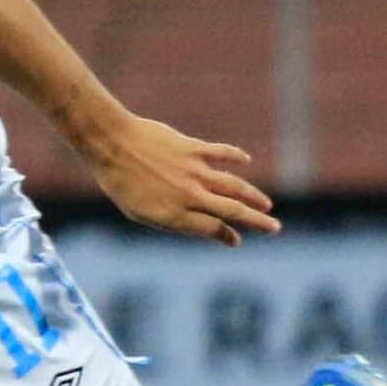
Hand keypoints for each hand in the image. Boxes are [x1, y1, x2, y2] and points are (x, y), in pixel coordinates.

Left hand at [87, 112, 278, 245]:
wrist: (111, 145)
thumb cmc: (119, 181)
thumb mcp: (138, 212)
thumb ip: (168, 220)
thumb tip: (193, 226)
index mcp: (175, 215)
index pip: (212, 229)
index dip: (226, 236)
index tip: (236, 240)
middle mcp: (190, 196)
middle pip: (233, 211)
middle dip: (257, 221)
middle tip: (275, 227)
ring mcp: (195, 171)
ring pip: (235, 186)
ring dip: (254, 196)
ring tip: (266, 205)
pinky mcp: (194, 149)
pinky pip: (223, 154)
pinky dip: (237, 157)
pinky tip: (245, 161)